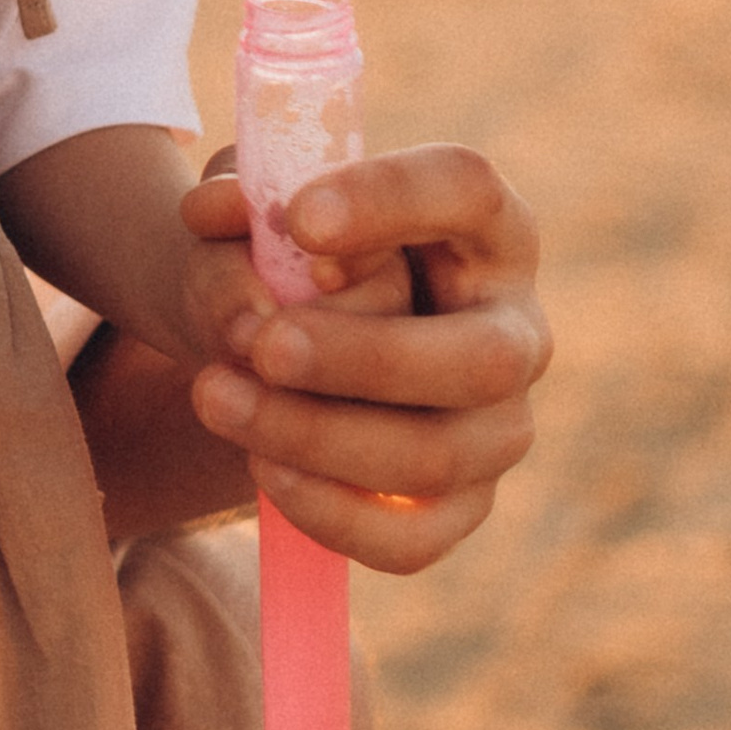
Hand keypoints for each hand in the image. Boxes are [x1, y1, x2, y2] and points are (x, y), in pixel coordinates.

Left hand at [179, 145, 547, 573]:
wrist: (279, 343)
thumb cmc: (284, 255)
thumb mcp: (257, 209)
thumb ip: (239, 202)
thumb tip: (216, 214)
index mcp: (483, 226)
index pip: (468, 190)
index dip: (390, 200)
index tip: (298, 218)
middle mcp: (514, 329)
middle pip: (480, 357)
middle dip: (364, 357)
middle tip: (262, 343)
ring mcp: (497, 426)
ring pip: (436, 455)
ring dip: (317, 434)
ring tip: (216, 395)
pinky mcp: (460, 505)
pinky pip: (412, 539)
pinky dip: (330, 511)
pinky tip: (261, 466)